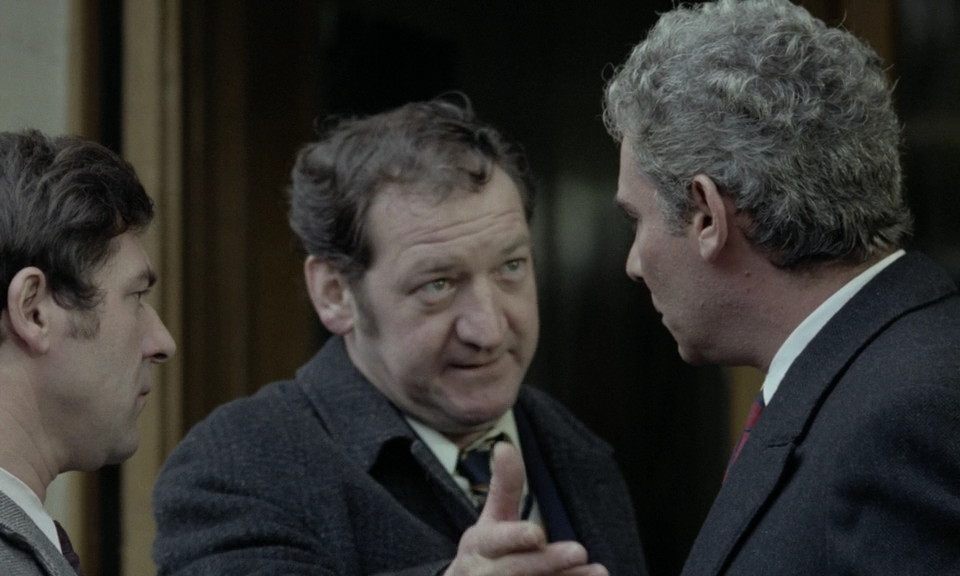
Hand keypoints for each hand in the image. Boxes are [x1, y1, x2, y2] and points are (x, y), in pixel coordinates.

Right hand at [444, 443, 608, 575]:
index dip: (515, 538)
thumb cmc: (488, 552)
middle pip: (516, 570)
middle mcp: (486, 573)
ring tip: (598, 571)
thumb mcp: (492, 519)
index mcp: (480, 545)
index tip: (537, 533)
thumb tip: (504, 446)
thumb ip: (504, 487)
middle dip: (547, 562)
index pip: (496, 540)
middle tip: (579, 551)